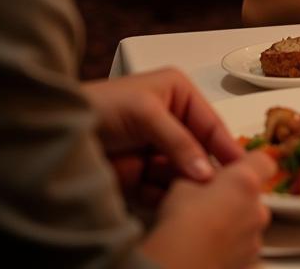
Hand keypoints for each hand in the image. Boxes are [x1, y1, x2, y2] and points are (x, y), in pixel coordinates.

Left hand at [83, 68, 242, 196]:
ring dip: (188, 187)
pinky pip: (163, 190)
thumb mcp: (146, 113)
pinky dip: (168, 199)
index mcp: (178, 93)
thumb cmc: (100, 106)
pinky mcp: (140, 175)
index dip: (227, 146)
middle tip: (223, 190)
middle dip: (207, 170)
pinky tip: (173, 205)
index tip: (243, 168)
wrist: (56, 131)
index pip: (211, 122)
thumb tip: (206, 171)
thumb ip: (179, 141)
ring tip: (196, 200)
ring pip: (183, 173)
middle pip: (199, 150)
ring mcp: (155, 149)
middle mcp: (171, 120)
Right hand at [142, 153, 274, 268]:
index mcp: (245, 183)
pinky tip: (208, 251)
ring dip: (233, 225)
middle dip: (234, 199)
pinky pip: (242, 250)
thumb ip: (199, 176)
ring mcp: (255, 241)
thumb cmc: (181, 224)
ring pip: (248, 225)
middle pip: (252, 197)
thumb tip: (198, 176)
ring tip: (205, 233)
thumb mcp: (181, 186)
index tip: (232, 170)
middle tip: (208, 205)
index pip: (263, 162)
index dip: (249, 164)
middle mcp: (258, 211)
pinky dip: (230, 249)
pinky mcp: (249, 265)